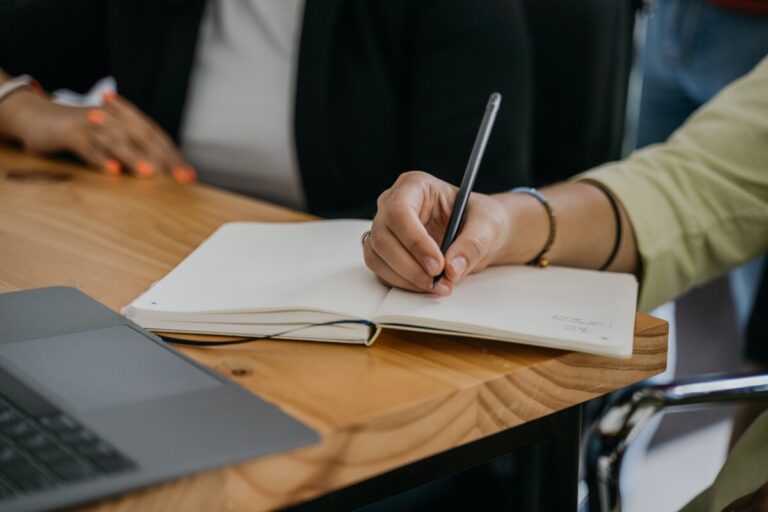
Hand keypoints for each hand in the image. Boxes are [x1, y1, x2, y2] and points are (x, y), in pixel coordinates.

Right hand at [0, 88, 195, 182]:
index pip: (156, 137)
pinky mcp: (69, 133)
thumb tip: (163, 172)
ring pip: (117, 141)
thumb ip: (134, 151)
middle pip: (143, 138)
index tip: (189, 176)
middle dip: (164, 158)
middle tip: (180, 178)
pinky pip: (87, 147)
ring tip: (151, 174)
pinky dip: (100, 159)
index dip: (174, 156)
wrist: (37, 115)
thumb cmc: (83, 132)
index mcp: (127, 119)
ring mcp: (91, 124)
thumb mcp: (111, 139)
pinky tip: (113, 171)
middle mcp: (113, 118)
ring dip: (135, 158)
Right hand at [363, 171, 523, 295]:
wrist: (476, 232)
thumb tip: (452, 268)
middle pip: (383, 236)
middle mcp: (393, 203)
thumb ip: (472, 244)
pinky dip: (404, 284)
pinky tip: (427, 285)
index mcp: (415, 186)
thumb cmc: (478, 218)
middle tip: (438, 280)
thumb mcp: (487, 225)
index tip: (437, 264)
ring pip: (377, 256)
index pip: (399, 211)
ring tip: (438, 286)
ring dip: (406, 278)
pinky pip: (382, 271)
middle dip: (410, 265)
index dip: (415, 241)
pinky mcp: (384, 251)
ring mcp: (385, 228)